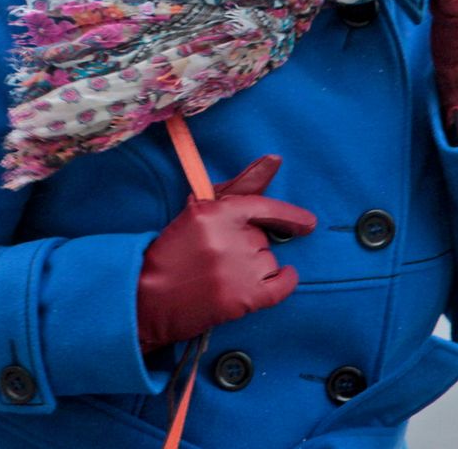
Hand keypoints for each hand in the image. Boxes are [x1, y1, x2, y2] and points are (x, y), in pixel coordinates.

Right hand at [137, 156, 314, 351]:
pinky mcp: (243, 298)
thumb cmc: (172, 252)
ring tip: (223, 276)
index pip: (262, 207)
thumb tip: (274, 159)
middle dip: (247, 246)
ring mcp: (237, 270)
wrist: (148, 297)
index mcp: (212, 212)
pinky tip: (276, 281)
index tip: (309, 223)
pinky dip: (285, 283)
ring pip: (270, 262)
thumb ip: (238, 187)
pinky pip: (282, 286)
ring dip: (255, 268)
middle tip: (216, 258)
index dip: (289, 216)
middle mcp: (228, 239)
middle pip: (262, 239)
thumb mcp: (197, 214)